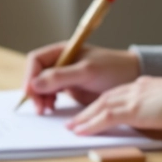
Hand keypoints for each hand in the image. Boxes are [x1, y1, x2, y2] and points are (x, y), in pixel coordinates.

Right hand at [22, 42, 140, 113]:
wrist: (132, 78)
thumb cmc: (112, 68)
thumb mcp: (87, 71)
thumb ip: (61, 76)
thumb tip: (35, 83)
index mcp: (62, 51)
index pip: (36, 60)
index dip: (30, 75)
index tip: (30, 92)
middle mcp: (60, 63)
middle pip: (36, 75)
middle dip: (34, 90)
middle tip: (39, 107)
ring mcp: (64, 77)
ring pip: (42, 87)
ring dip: (40, 98)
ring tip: (47, 110)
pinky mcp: (70, 89)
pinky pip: (52, 96)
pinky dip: (49, 103)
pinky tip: (53, 109)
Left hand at [66, 74, 161, 134]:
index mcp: (145, 86)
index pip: (118, 93)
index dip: (103, 102)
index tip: (93, 109)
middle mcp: (135, 89)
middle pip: (104, 98)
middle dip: (86, 109)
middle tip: (73, 119)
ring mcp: (132, 98)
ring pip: (99, 107)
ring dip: (83, 118)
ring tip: (71, 128)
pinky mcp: (132, 110)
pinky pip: (104, 118)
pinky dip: (89, 125)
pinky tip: (80, 132)